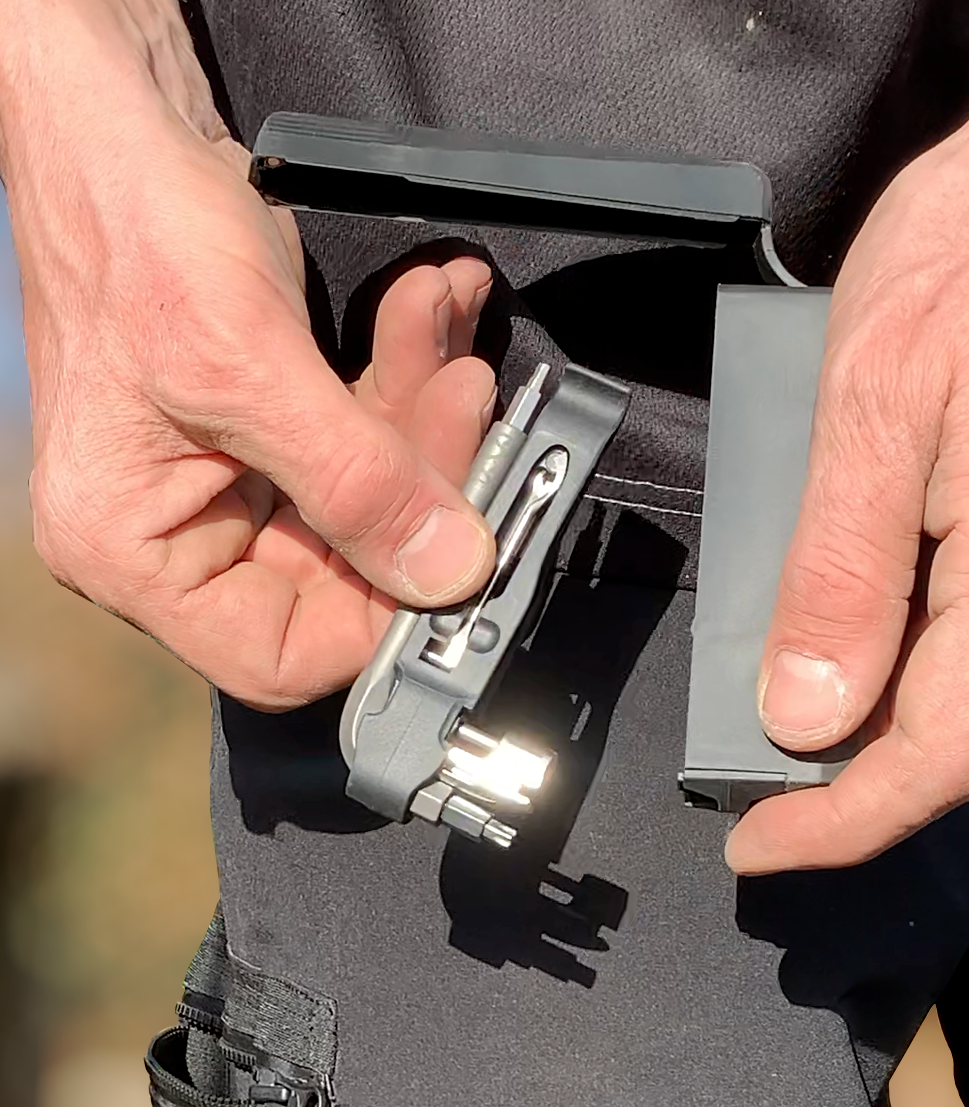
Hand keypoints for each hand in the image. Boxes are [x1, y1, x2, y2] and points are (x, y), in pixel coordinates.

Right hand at [4, 0, 495, 708]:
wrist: (116, 125)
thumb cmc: (132, 228)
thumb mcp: (247, 364)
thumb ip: (356, 482)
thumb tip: (450, 572)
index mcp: (133, 551)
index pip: (281, 654)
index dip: (380, 617)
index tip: (456, 548)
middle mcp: (175, 532)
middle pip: (342, 567)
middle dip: (418, 475)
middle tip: (466, 398)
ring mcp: (223, 481)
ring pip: (363, 494)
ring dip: (419, 409)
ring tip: (442, 323)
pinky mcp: (267, 428)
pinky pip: (356, 433)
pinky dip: (400, 374)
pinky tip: (429, 312)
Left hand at [726, 121, 968, 872]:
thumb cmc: (959, 264)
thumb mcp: (875, 409)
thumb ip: (844, 569)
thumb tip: (805, 712)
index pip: (938, 749)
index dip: (844, 818)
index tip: (757, 847)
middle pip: (949, 730)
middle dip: (849, 780)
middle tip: (759, 796)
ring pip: (952, 684)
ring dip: (868, 724)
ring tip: (782, 733)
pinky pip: (952, 622)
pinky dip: (889, 656)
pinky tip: (835, 650)